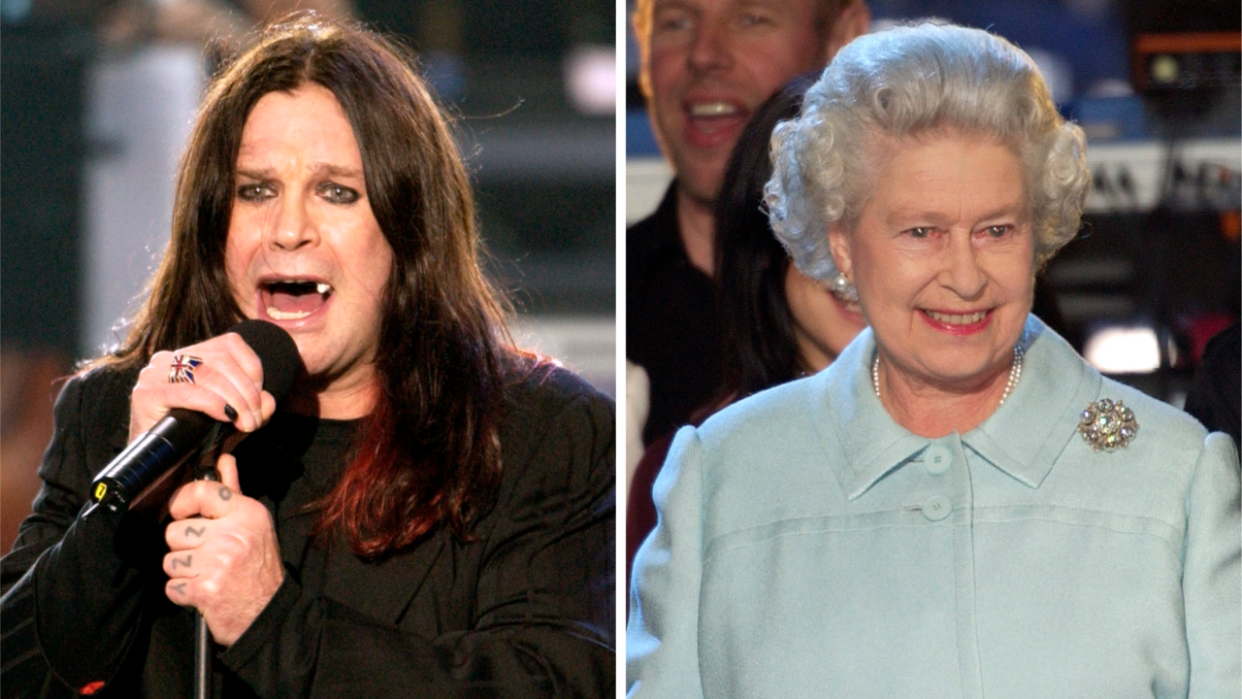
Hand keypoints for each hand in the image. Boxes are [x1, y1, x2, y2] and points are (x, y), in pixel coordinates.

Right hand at [129, 332, 275, 442]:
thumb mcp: (232, 419)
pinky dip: (215, 404)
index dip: (254, 370)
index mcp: (188, 355)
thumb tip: (269, 399)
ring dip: (236, 400)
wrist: (156, 469)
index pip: (231, 344)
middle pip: (223, 358)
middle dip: (248, 391)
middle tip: (255, 420)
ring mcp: (154, 374)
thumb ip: (253, 406)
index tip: (260, 400)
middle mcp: (168, 358)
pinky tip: (226, 417)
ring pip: (209, 373)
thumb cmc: (194, 442)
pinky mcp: (145, 394)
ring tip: (245, 424)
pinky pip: (190, 393)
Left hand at [163, 454, 283, 645]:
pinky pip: (172, 586)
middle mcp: (234, 534)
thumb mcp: (254, 525)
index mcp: (247, 513)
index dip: (182, 502)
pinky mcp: (205, 589)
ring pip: (171, 560)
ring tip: (207, 575)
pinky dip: (183, 593)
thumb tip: (224, 459)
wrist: (269, 612)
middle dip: (184, 547)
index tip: (183, 513)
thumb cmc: (259, 567)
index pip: (200, 492)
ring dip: (183, 572)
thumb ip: (234, 492)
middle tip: (207, 557)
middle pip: (175, 531)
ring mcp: (219, 562)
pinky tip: (203, 592)